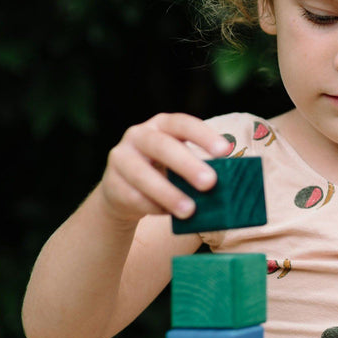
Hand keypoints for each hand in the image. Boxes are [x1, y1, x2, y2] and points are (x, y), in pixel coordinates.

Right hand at [99, 113, 230, 225]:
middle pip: (162, 146)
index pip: (182, 123)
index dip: (203, 135)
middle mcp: (138, 135)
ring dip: (169, 193)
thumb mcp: (180, 162)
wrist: (123, 191)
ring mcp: (121, 159)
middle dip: (187, 165)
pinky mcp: (111, 184)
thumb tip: (227, 184)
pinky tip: (168, 214)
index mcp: (161, 125)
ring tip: (190, 210)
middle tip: (210, 182)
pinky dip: (154, 207)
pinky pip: (133, 197)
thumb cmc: (164, 172)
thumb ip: (198, 166)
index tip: (224, 151)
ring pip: (143, 175)